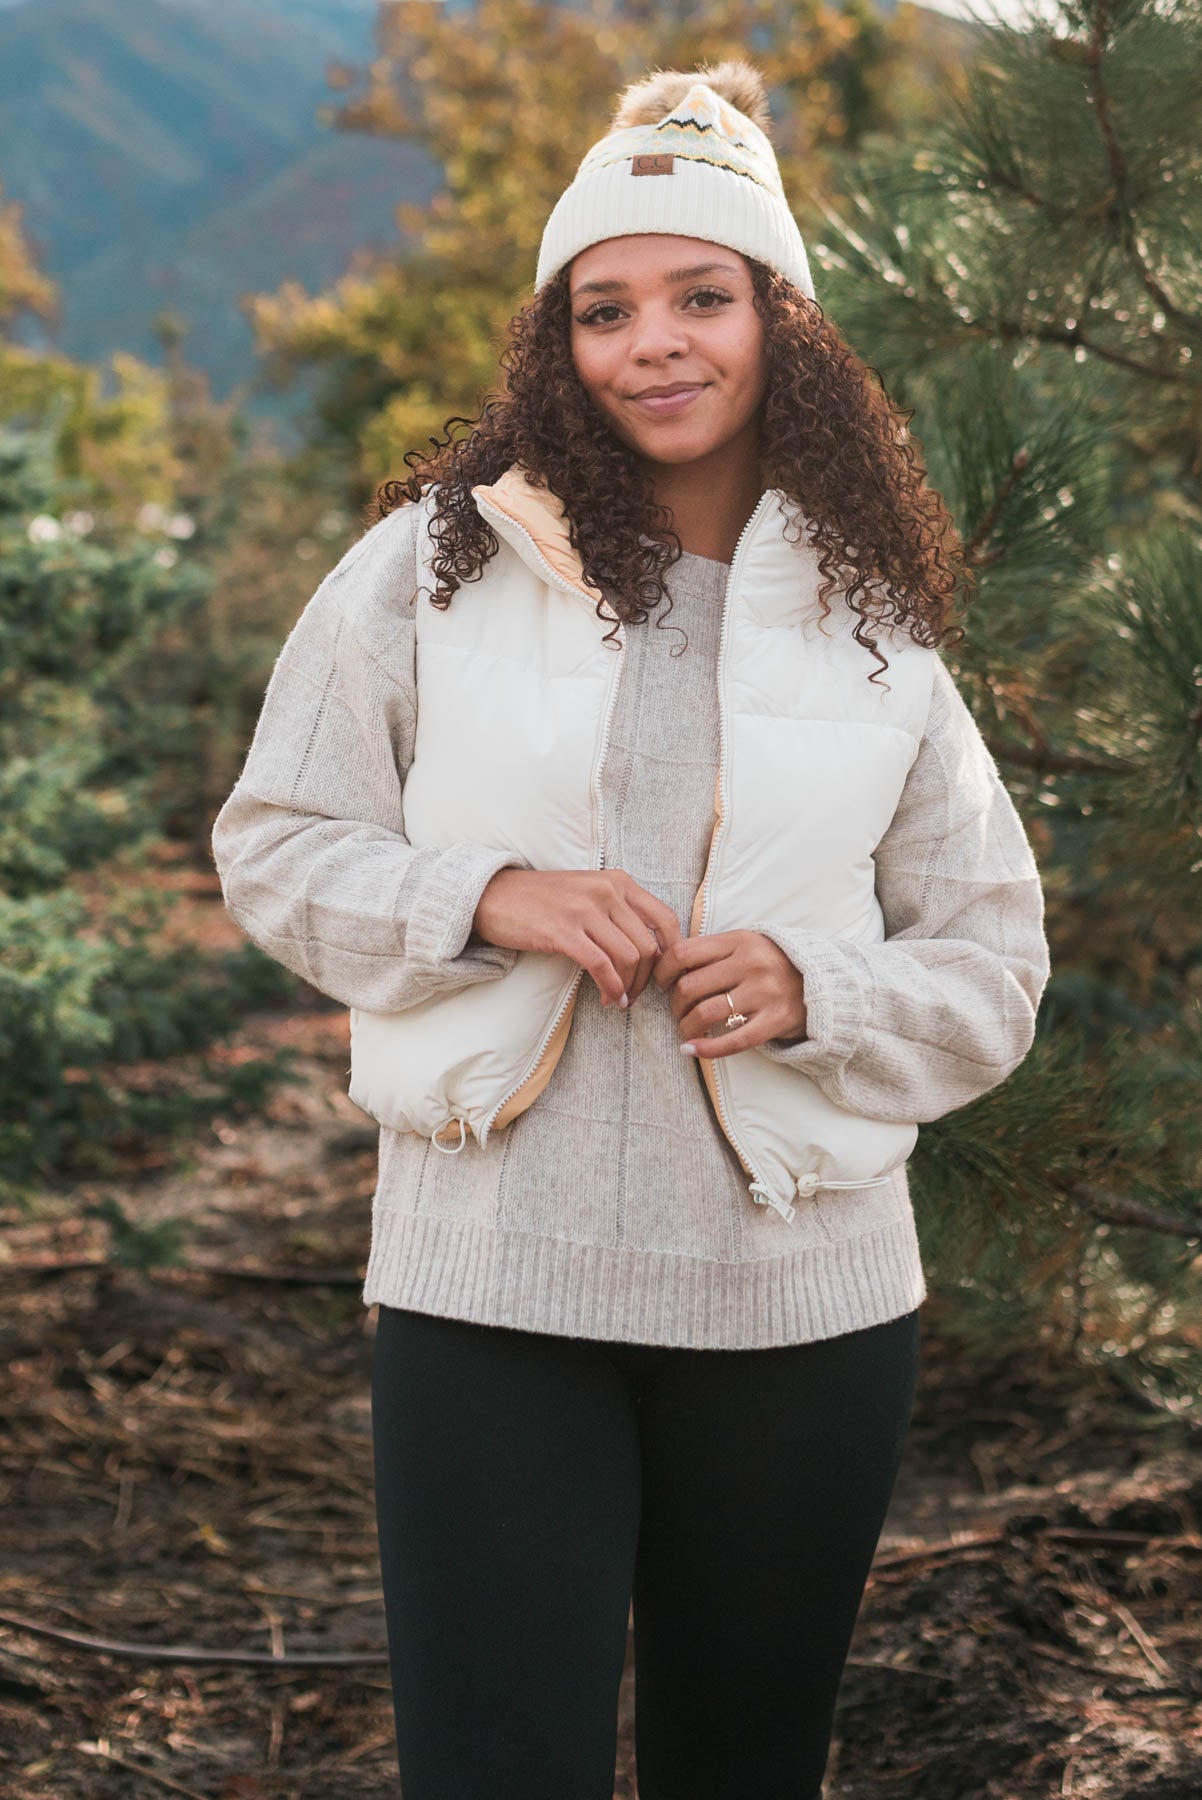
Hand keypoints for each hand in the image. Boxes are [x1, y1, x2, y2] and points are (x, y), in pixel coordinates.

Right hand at [473, 868, 683, 1007]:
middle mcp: (606, 891)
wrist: (494, 895)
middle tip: (635, 994)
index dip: (671, 952)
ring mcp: (585, 910)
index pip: (665, 918)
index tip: (662, 975)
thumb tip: (650, 950)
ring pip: (629, 957)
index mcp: (618, 881)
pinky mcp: (563, 931)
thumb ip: (619, 911)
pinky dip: (611, 988)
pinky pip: (602, 966)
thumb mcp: (588, 892)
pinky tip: (609, 999)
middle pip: (648, 944)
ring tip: (619, 1000)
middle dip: (647, 978)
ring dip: (629, 987)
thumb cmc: (542, 900)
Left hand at [653, 928, 807, 1058]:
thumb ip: (713, 951)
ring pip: (705, 1013)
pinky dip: (706, 1049)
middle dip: (674, 1003)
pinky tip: (691, 1050)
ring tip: (686, 1030)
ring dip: (686, 1026)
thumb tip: (667, 966)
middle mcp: (751, 964)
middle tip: (677, 1010)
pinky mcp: (775, 1021)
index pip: (684, 952)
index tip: (662, 983)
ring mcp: (765, 993)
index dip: (663, 971)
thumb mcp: (746, 944)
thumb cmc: (773, 963)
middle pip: (690, 986)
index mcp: (739, 940)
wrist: (824, 982)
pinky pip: (732, 1041)